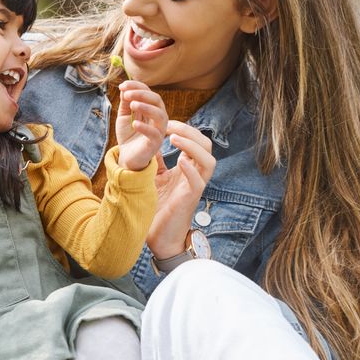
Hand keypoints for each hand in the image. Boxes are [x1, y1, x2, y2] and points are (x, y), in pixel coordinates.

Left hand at [114, 81, 169, 171]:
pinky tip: (134, 124)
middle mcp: (159, 117)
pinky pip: (154, 133)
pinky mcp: (155, 143)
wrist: (127, 156)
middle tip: (127, 94)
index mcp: (152, 108)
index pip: (148, 92)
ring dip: (146, 107)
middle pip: (157, 100)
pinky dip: (145, 127)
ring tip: (132, 105)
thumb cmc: (129, 134)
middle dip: (142, 94)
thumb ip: (125, 102)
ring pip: (159, 115)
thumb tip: (124, 87)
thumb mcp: (124, 115)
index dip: (137, 86)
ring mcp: (159, 130)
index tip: (122, 85)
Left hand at [146, 119, 216, 259]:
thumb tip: (151, 141)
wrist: (158, 238)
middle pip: (205, 146)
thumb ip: (157, 161)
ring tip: (173, 138)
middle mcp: (195, 175)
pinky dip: (191, 169)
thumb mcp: (155, 178)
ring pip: (208, 161)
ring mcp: (195, 187)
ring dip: (192, 147)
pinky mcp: (190, 200)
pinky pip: (198, 182)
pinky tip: (179, 161)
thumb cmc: (158, 209)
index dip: (184, 129)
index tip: (166, 122)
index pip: (195, 141)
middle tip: (169, 126)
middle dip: (189, 131)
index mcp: (188, 168)